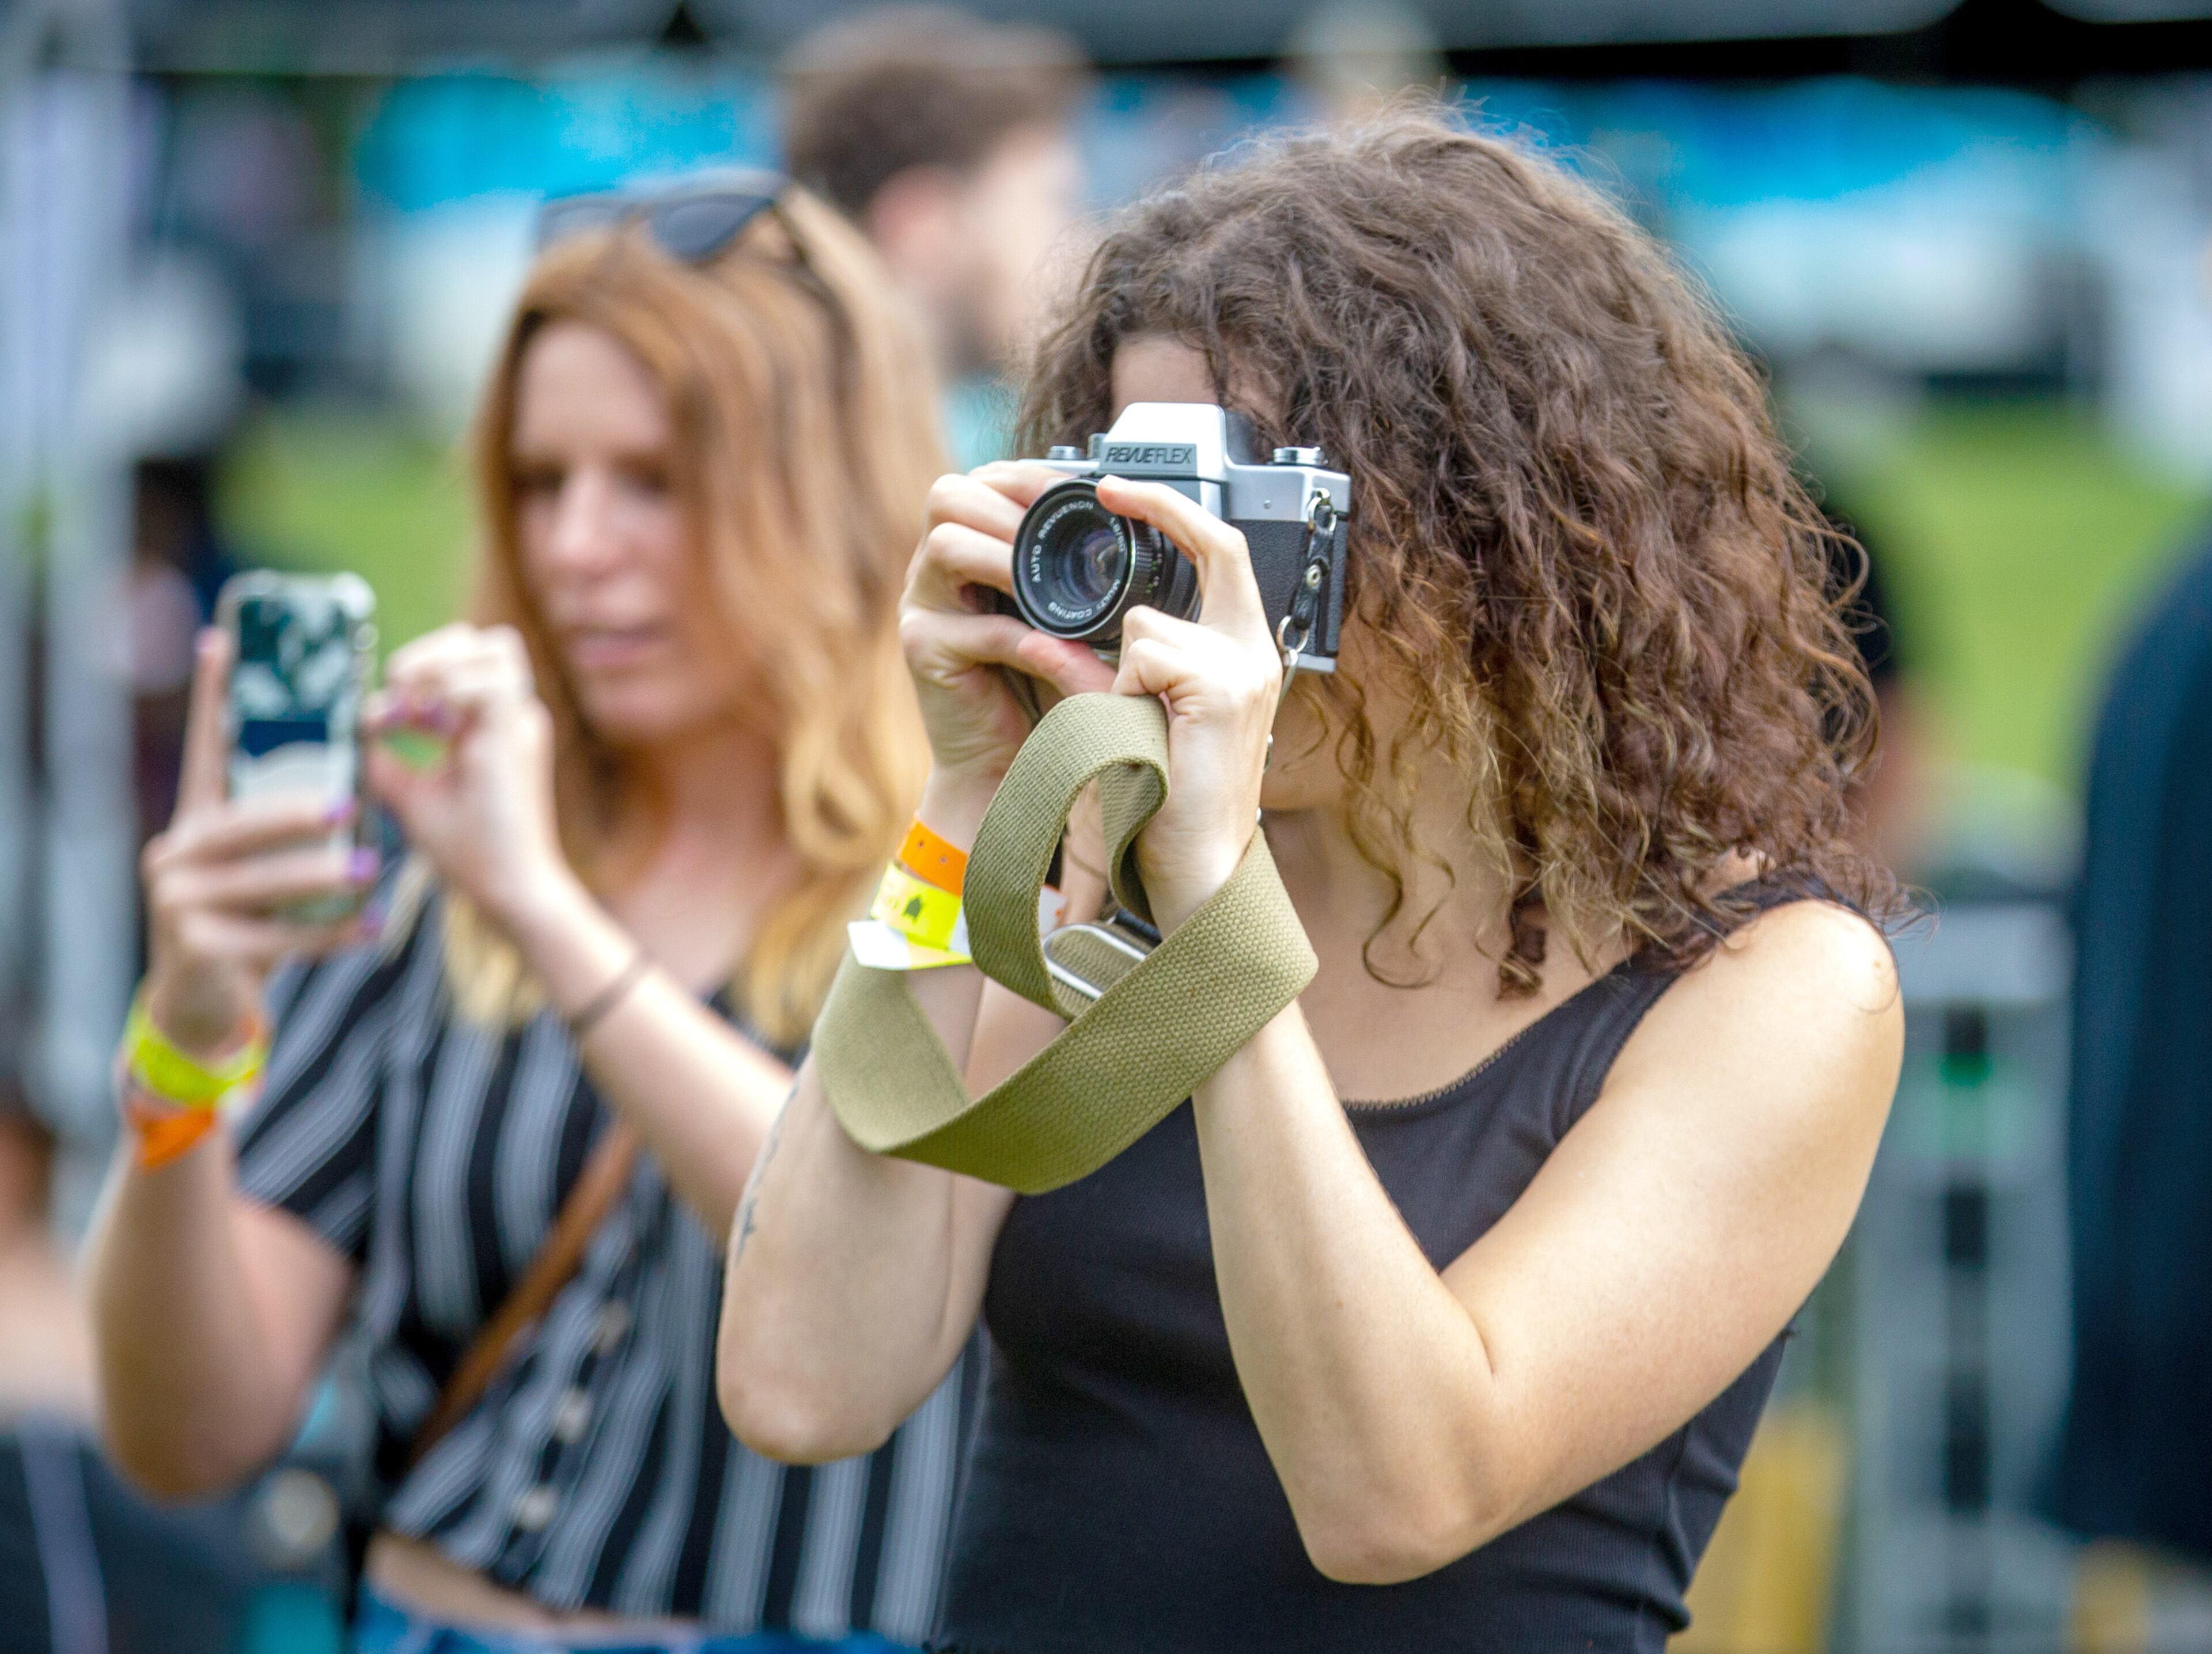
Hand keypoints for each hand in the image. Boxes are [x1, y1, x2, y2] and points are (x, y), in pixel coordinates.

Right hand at [141, 631, 377, 1054]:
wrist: (206, 998)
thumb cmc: (251, 917)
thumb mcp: (266, 865)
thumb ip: (288, 823)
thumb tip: (354, 773)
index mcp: (197, 821)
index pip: (206, 751)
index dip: (213, 698)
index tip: (222, 641)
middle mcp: (176, 853)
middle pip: (239, 825)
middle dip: (294, 814)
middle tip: (347, 805)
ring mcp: (177, 902)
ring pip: (261, 883)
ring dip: (320, 878)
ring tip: (369, 869)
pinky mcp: (196, 947)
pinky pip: (277, 936)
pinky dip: (329, 933)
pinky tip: (370, 928)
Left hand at [365, 623, 576, 934]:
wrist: (508, 888)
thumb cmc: (469, 851)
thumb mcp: (410, 794)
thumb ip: (387, 755)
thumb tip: (366, 716)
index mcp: (492, 727)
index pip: (465, 663)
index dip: (419, 671)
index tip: (386, 719)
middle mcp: (512, 718)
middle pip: (485, 642)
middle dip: (433, 653)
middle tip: (400, 689)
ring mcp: (520, 725)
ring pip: (496, 648)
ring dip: (443, 664)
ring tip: (413, 705)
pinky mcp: (518, 740)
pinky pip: (492, 685)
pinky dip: (452, 692)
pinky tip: (426, 726)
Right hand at [900, 464, 1114, 830]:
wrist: (1014, 766)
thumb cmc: (1048, 685)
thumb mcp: (1069, 615)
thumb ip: (1077, 569)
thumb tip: (1132, 519)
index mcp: (969, 544)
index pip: (985, 479)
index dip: (1031, 477)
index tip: (1084, 492)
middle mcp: (934, 567)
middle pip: (950, 496)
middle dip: (1012, 509)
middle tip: (1063, 538)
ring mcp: (921, 605)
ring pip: (948, 547)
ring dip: (1009, 560)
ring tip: (1054, 588)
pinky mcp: (921, 650)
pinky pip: (973, 628)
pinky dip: (1021, 636)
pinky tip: (1054, 650)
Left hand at [1101, 476, 1282, 933]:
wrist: (1196, 870)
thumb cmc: (1165, 800)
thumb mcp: (1146, 713)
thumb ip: (1130, 661)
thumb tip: (1070, 618)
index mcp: (1245, 654)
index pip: (1224, 553)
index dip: (1177, 512)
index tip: (1120, 491)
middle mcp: (1256, 653)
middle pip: (1218, 544)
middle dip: (1163, 504)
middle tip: (1107, 487)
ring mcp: (1244, 669)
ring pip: (1147, 623)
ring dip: (1120, 670)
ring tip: (1136, 727)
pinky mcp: (1220, 689)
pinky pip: (1142, 657)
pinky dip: (1123, 692)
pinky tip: (1143, 735)